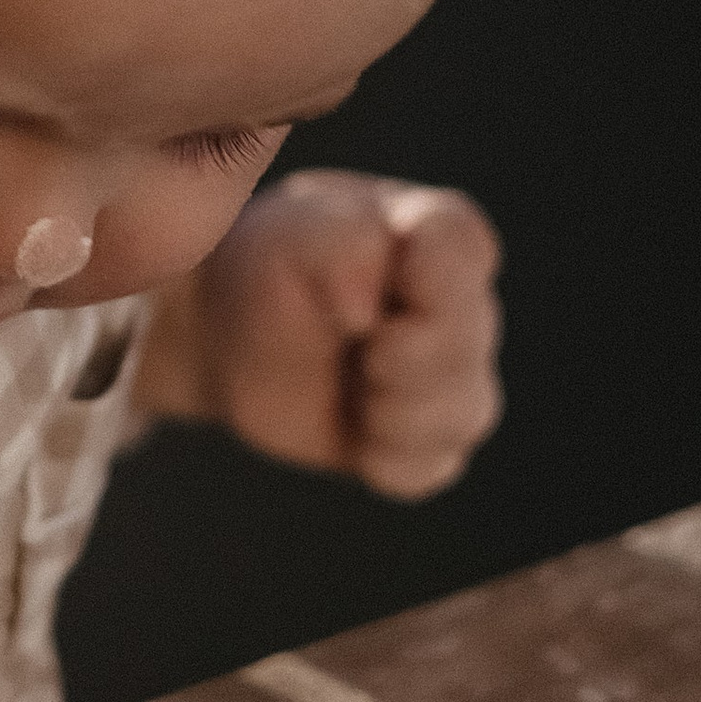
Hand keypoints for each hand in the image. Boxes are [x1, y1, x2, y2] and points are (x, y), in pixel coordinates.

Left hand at [138, 170, 502, 496]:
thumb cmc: (276, 262)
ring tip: (354, 383)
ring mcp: (454, 375)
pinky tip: (356, 428)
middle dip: (397, 358)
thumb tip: (368, 307)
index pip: (458, 250)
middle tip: (352, 344)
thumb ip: (343, 246)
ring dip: (392, 412)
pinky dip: (384, 459)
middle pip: (465, 346)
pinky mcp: (427, 437)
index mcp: (440, 234)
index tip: (356, 292)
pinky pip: (430, 468)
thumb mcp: (296, 233)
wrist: (235, 326)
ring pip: (463, 417)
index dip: (411, 282)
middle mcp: (465, 305)